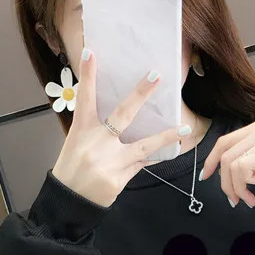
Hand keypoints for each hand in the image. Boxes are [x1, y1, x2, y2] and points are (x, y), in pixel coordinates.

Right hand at [51, 49, 189, 207]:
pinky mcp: (120, 179)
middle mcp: (97, 144)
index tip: (91, 53)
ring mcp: (110, 162)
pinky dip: (153, 157)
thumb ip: (95, 128)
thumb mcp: (76, 143)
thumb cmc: (72, 169)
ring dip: (166, 137)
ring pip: (144, 146)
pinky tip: (169, 151)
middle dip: (140, 94)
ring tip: (184, 129)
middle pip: (122, 114)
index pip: (85, 98)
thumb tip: (118, 114)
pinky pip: (142, 165)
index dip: (88, 76)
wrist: (69, 202)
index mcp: (82, 131)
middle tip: (155, 76)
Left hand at [200, 119, 254, 207]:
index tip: (205, 176)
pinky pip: (243, 168)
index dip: (211, 160)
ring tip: (248, 198)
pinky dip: (245, 183)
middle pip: (225, 155)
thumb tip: (222, 176)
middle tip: (232, 199)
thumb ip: (242, 162)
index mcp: (254, 129)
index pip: (224, 142)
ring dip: (236, 187)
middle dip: (224, 181)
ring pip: (232, 164)